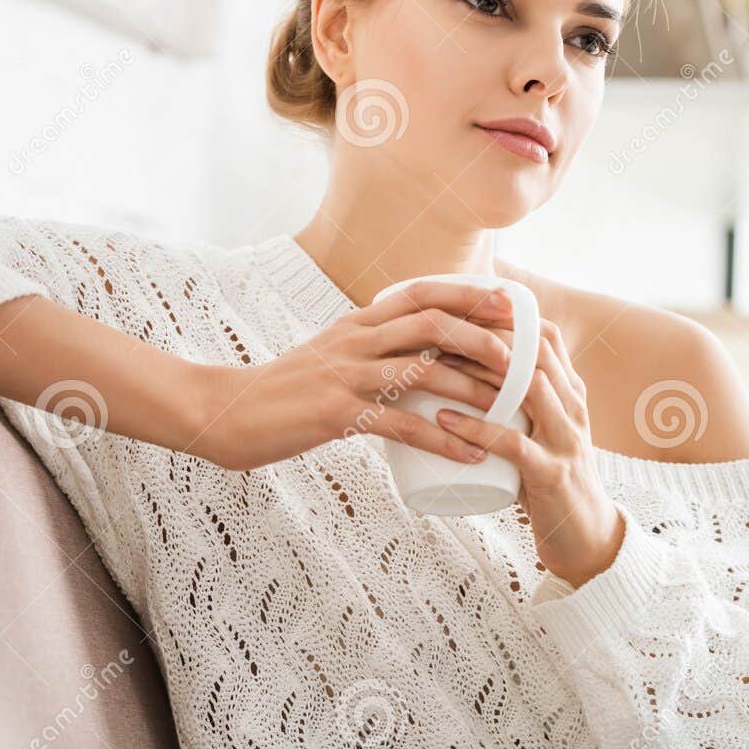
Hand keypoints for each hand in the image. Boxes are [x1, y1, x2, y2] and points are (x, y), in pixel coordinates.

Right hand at [199, 279, 518, 472]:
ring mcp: (345, 375)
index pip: (420, 294)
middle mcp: (355, 340)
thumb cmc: (284, 392)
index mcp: (357, 324)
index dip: (468, 295)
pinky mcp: (335, 413)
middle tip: (521, 357)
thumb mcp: (330, 357)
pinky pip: (399, 425)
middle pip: (430, 324)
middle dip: (482, 336)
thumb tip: (419, 357)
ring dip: (472, 388)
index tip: (509, 303)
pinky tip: (469, 453)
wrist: (226, 413)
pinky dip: (441, 439)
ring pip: (421, 371)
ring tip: (511, 408)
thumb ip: (371, 350)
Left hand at [425, 315, 625, 590]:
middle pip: (535, 352)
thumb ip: (516, 407)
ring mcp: (566, 441)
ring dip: (477, 373)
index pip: (546, 336)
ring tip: (432, 365)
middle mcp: (574, 409)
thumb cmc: (550, 485)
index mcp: (572, 394)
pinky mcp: (552, 476)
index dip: (505, 315)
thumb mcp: (539, 434)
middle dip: (485, 335)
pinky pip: (512, 444)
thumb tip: (461, 374)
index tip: (459, 309)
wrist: (586, 541)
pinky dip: (476, 428)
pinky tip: (443, 419)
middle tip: (435, 331)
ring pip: (527, 388)